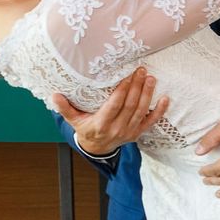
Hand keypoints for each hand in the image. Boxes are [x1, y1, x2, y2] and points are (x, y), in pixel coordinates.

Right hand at [53, 67, 167, 156]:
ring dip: (147, 94)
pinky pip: (150, 122)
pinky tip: (165, 99)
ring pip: (140, 111)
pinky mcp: (138, 133)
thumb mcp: (73, 120)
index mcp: (101, 125)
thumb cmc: (86, 129)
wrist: (97, 149)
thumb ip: (65, 108)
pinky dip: (159, 111)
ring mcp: (129, 132)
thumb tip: (54, 95)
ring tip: (150, 78)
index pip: (114, 106)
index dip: (122, 91)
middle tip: (141, 70)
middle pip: (130, 106)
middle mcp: (117, 129)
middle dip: (137, 87)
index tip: (127, 76)